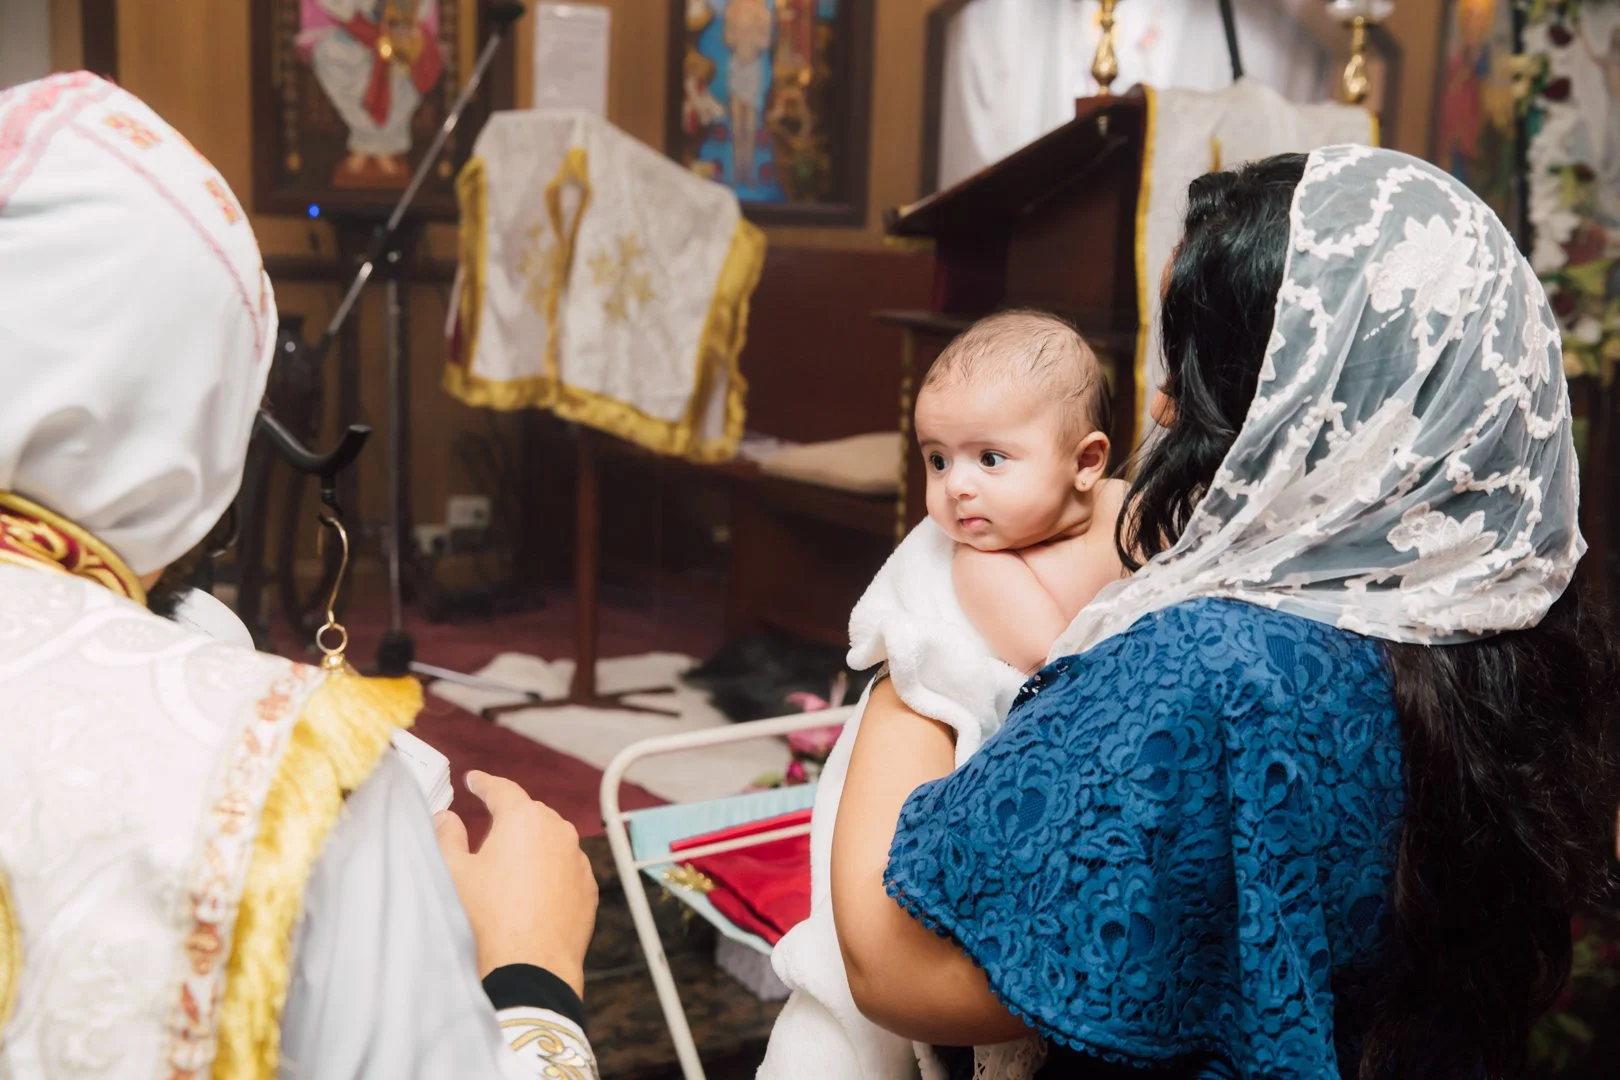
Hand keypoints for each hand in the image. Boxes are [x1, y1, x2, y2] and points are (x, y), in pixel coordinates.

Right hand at [434, 770, 598, 996]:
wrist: (530, 967)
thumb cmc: (488, 918)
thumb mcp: (454, 873)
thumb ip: (447, 836)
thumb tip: (447, 818)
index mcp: (523, 818)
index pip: (502, 789)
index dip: (484, 783)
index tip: (475, 780)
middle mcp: (557, 831)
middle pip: (529, 814)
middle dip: (509, 819)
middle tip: (487, 833)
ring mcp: (577, 860)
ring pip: (551, 841)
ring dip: (532, 847)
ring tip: (508, 870)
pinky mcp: (587, 888)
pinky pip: (564, 869)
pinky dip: (549, 872)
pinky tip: (530, 893)